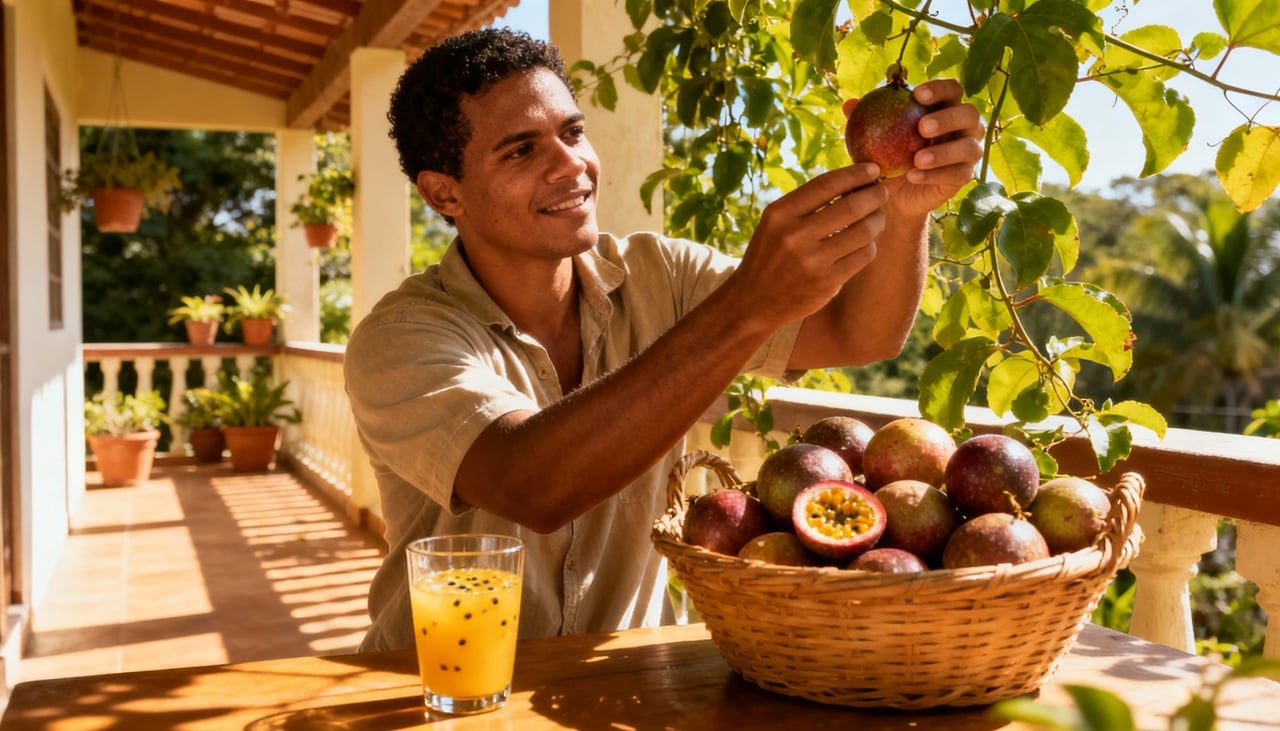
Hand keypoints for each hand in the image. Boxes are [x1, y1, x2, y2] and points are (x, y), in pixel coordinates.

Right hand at [729, 163, 889, 327]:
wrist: (753, 302)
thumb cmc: (769, 256)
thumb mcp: (775, 224)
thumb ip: (805, 204)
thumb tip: (851, 181)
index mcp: (780, 214)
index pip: (826, 184)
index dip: (855, 173)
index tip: (873, 169)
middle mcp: (794, 236)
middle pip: (851, 206)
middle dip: (874, 195)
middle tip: (882, 192)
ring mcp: (812, 261)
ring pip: (863, 231)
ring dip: (878, 220)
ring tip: (878, 217)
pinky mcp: (827, 283)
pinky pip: (863, 256)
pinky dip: (870, 245)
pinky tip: (866, 242)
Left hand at [842, 78, 984, 217]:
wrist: (892, 193)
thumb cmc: (885, 156)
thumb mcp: (873, 138)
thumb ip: (865, 120)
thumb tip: (849, 105)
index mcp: (945, 108)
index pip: (952, 90)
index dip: (939, 88)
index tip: (916, 94)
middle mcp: (963, 127)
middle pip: (969, 114)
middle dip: (947, 118)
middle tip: (922, 127)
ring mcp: (967, 152)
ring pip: (969, 148)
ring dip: (944, 152)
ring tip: (917, 158)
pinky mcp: (963, 176)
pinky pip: (956, 174)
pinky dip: (934, 175)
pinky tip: (913, 176)